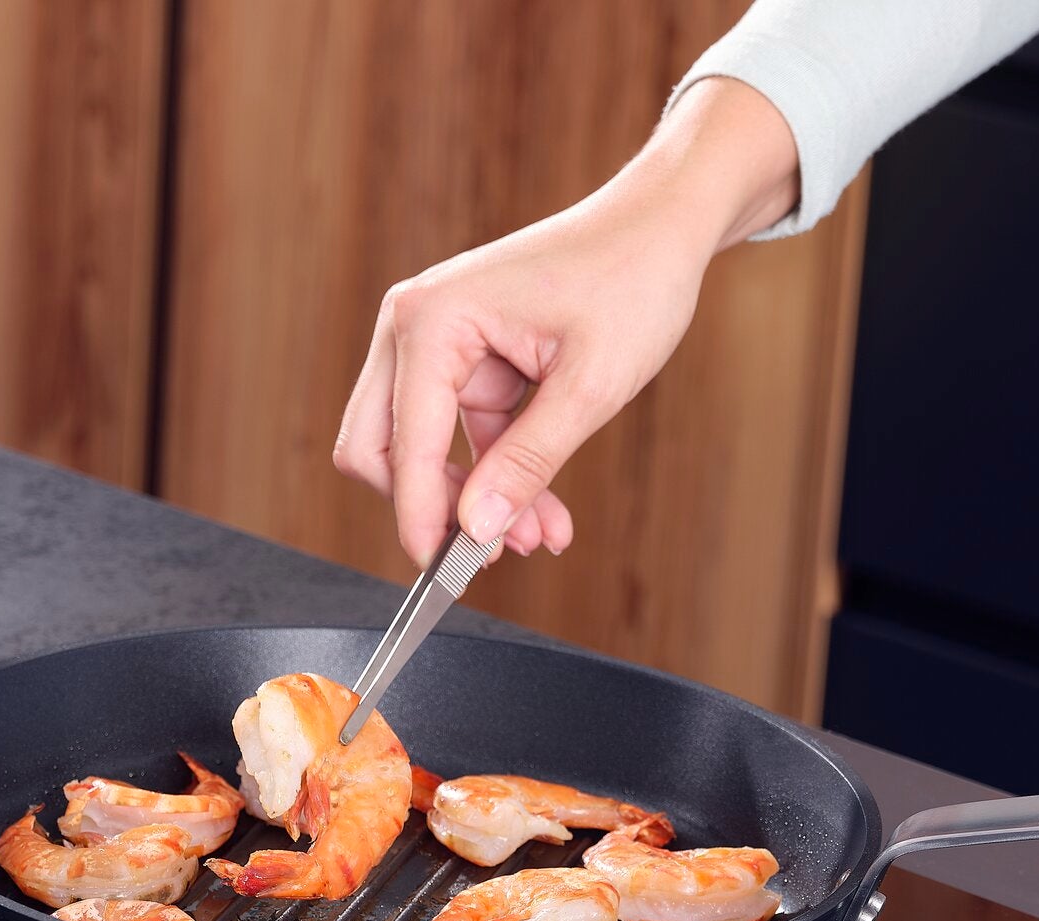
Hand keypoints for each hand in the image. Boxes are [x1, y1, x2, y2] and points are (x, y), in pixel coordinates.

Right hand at [333, 78, 800, 566]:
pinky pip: (454, 439)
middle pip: (377, 449)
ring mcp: (430, 344)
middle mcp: (412, 327)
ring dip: (470, 501)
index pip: (405, 445)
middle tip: (483, 555)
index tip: (444, 574)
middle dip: (430, 508)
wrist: (661, 227)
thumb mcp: (590, 386)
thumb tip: (475, 529)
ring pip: (418, 453)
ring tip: (537, 536)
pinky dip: (491, 477)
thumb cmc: (632, 281)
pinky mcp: (457, 362)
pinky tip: (541, 512)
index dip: (421, 516)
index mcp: (432, 320)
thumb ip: (526, 462)